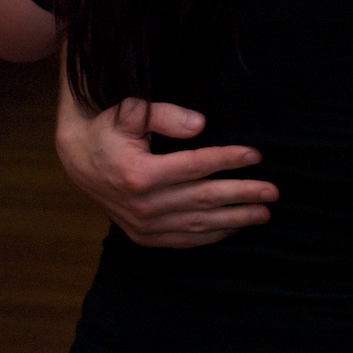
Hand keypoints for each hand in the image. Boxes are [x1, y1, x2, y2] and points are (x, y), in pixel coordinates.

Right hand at [55, 85, 278, 247]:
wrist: (79, 161)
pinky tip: (235, 227)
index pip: (195, 166)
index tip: (256, 154)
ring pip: (198, 223)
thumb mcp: (129, 112)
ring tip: (264, 212)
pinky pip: (184, 240)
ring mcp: (143, 225)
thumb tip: (200, 125)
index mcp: (140, 174)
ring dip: (235, 218)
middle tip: (273, 191)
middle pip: (203, 199)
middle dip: (242, 194)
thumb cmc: (108, 131)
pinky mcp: (144, 236)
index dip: (228, 159)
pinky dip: (212, 235)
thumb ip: (164, 114)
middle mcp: (143, 205)